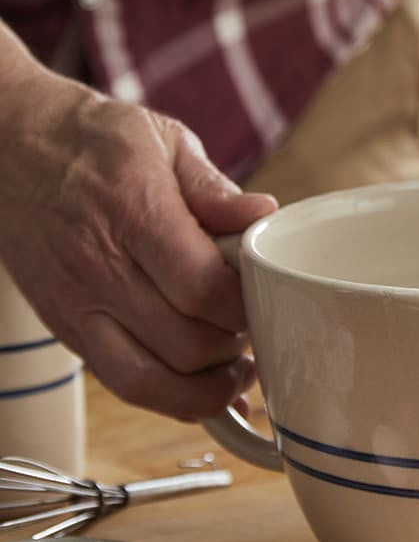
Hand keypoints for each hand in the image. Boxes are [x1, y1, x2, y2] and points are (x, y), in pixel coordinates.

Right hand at [0, 67, 277, 420]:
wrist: (8, 147)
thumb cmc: (94, 141)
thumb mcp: (163, 140)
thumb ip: (214, 187)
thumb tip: (265, 216)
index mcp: (132, 213)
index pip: (203, 289)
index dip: (247, 308)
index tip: (269, 299)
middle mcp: (99, 267)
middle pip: (185, 344)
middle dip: (236, 348)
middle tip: (255, 330)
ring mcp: (77, 305)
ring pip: (149, 382)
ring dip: (207, 390)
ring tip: (236, 368)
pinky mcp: (66, 329)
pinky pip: (121, 384)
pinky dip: (171, 400)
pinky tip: (204, 388)